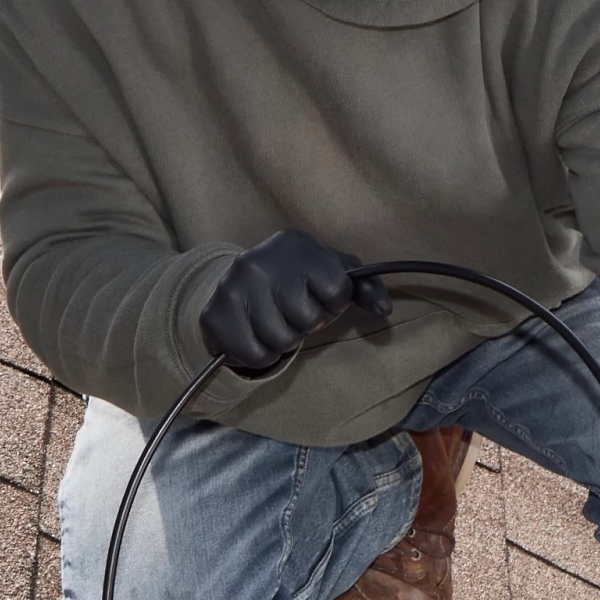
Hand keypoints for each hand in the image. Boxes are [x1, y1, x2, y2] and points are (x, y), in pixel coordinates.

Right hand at [200, 228, 388, 375]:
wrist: (238, 286)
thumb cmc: (297, 281)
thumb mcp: (332, 273)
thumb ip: (364, 287)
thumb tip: (384, 309)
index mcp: (294, 244)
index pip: (337, 291)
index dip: (332, 303)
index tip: (316, 295)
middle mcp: (259, 260)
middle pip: (309, 320)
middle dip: (306, 323)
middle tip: (291, 311)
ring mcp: (232, 287)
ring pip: (283, 341)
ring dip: (284, 340)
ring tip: (274, 321)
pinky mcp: (215, 316)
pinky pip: (258, 355)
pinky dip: (262, 354)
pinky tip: (255, 333)